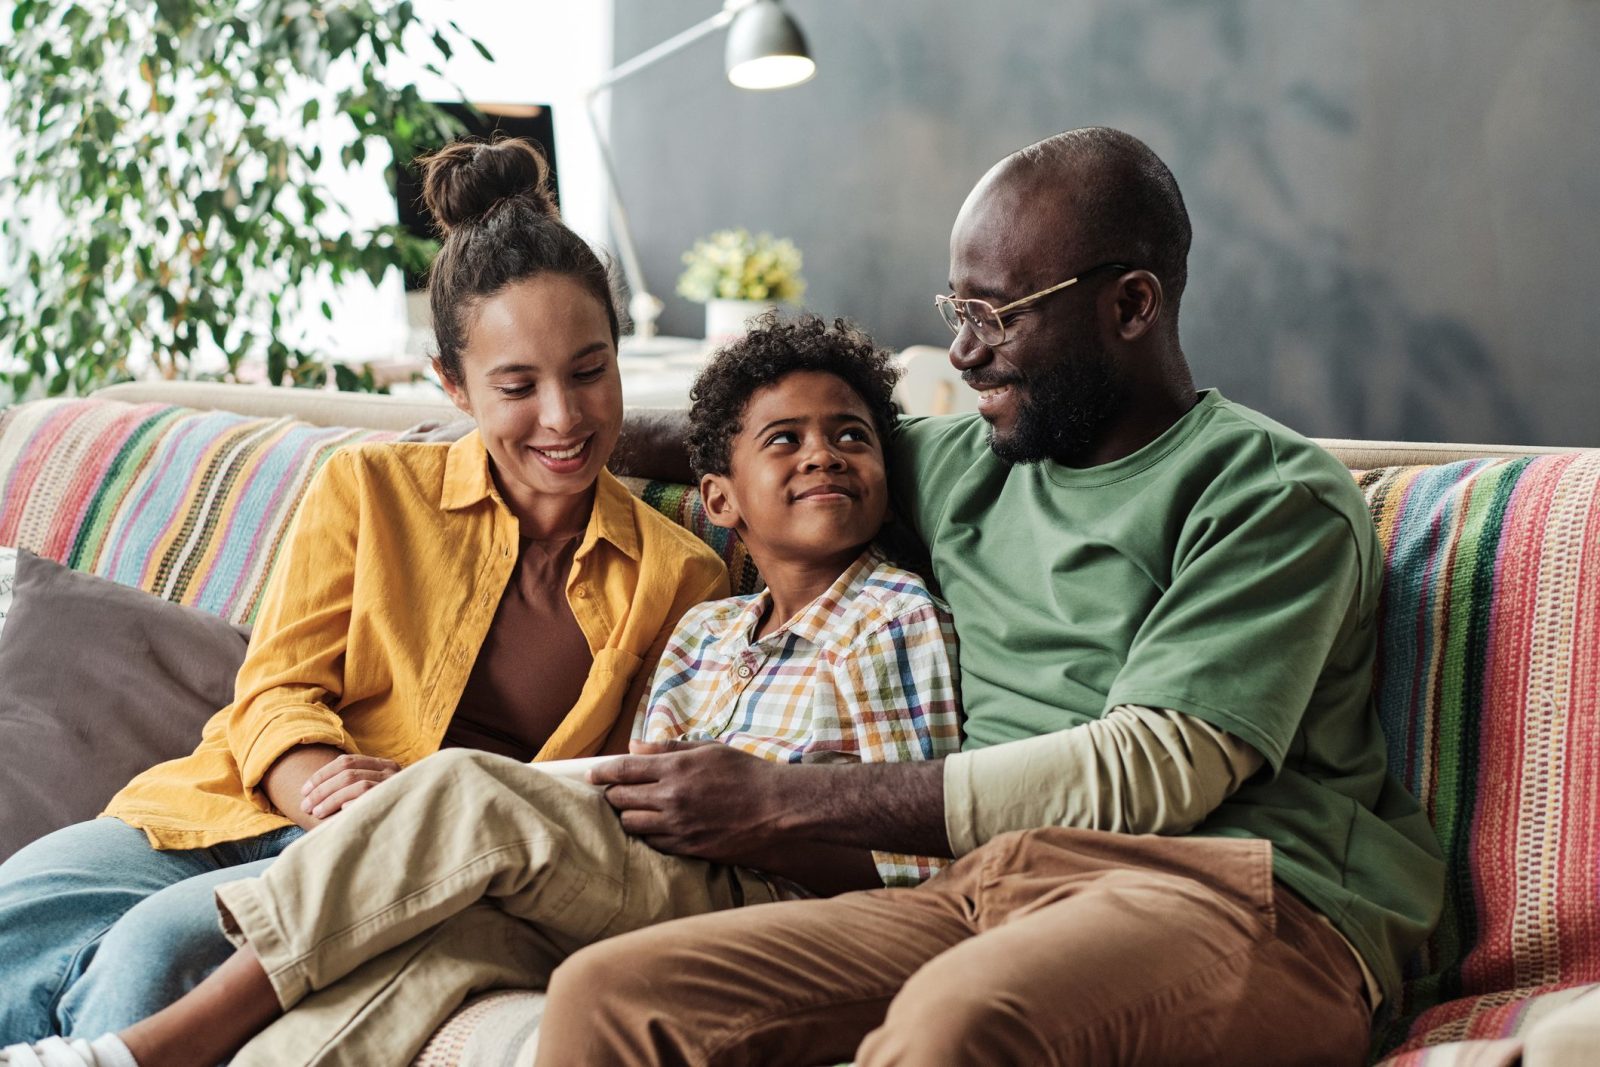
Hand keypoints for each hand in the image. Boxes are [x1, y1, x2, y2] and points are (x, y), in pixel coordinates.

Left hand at [300, 753, 401, 819]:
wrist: (423, 823)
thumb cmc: (392, 808)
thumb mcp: (377, 789)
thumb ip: (356, 784)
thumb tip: (319, 786)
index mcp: (383, 764)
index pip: (346, 761)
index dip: (322, 775)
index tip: (304, 791)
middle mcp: (390, 770)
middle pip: (347, 772)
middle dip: (321, 789)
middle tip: (305, 806)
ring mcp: (394, 784)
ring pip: (356, 783)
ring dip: (331, 798)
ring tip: (316, 812)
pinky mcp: (397, 799)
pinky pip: (370, 797)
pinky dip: (353, 802)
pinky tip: (341, 812)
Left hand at [589, 740, 785, 864]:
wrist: (776, 810)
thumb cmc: (746, 774)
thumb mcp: (709, 750)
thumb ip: (668, 750)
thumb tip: (634, 746)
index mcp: (675, 769)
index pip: (623, 769)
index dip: (601, 771)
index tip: (590, 774)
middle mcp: (671, 798)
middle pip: (619, 799)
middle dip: (612, 794)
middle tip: (614, 792)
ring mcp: (677, 826)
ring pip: (631, 824)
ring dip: (627, 816)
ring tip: (634, 810)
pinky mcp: (686, 848)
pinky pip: (651, 843)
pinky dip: (647, 834)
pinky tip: (654, 827)